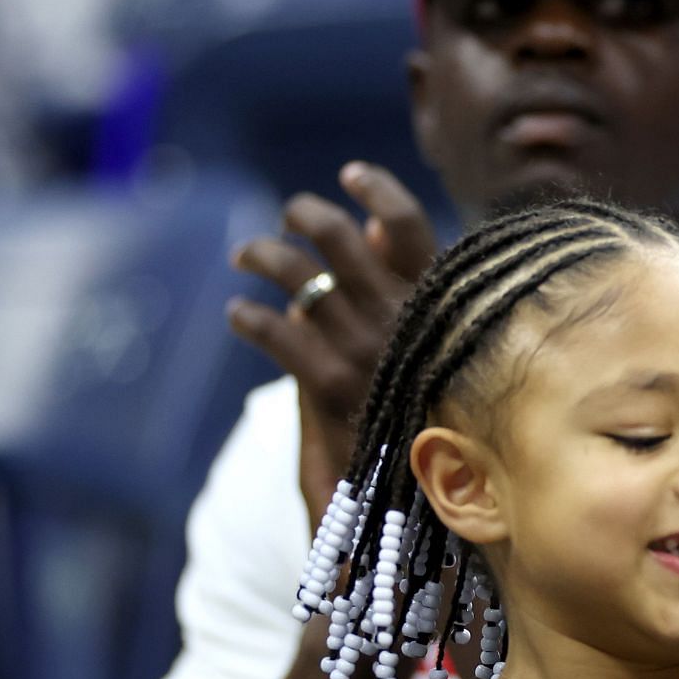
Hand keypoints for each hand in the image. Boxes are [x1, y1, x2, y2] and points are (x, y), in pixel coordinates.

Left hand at [226, 163, 436, 515]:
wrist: (413, 504)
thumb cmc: (421, 416)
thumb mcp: (426, 346)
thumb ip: (400, 286)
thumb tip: (374, 227)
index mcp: (438, 305)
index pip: (410, 227)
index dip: (378, 191)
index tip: (351, 174)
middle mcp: (404, 320)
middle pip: (341, 240)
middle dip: (305, 217)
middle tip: (288, 216)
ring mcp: (366, 351)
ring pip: (300, 277)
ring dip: (264, 257)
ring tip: (246, 255)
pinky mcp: (330, 387)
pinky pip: (278, 333)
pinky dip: (251, 318)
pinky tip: (240, 315)